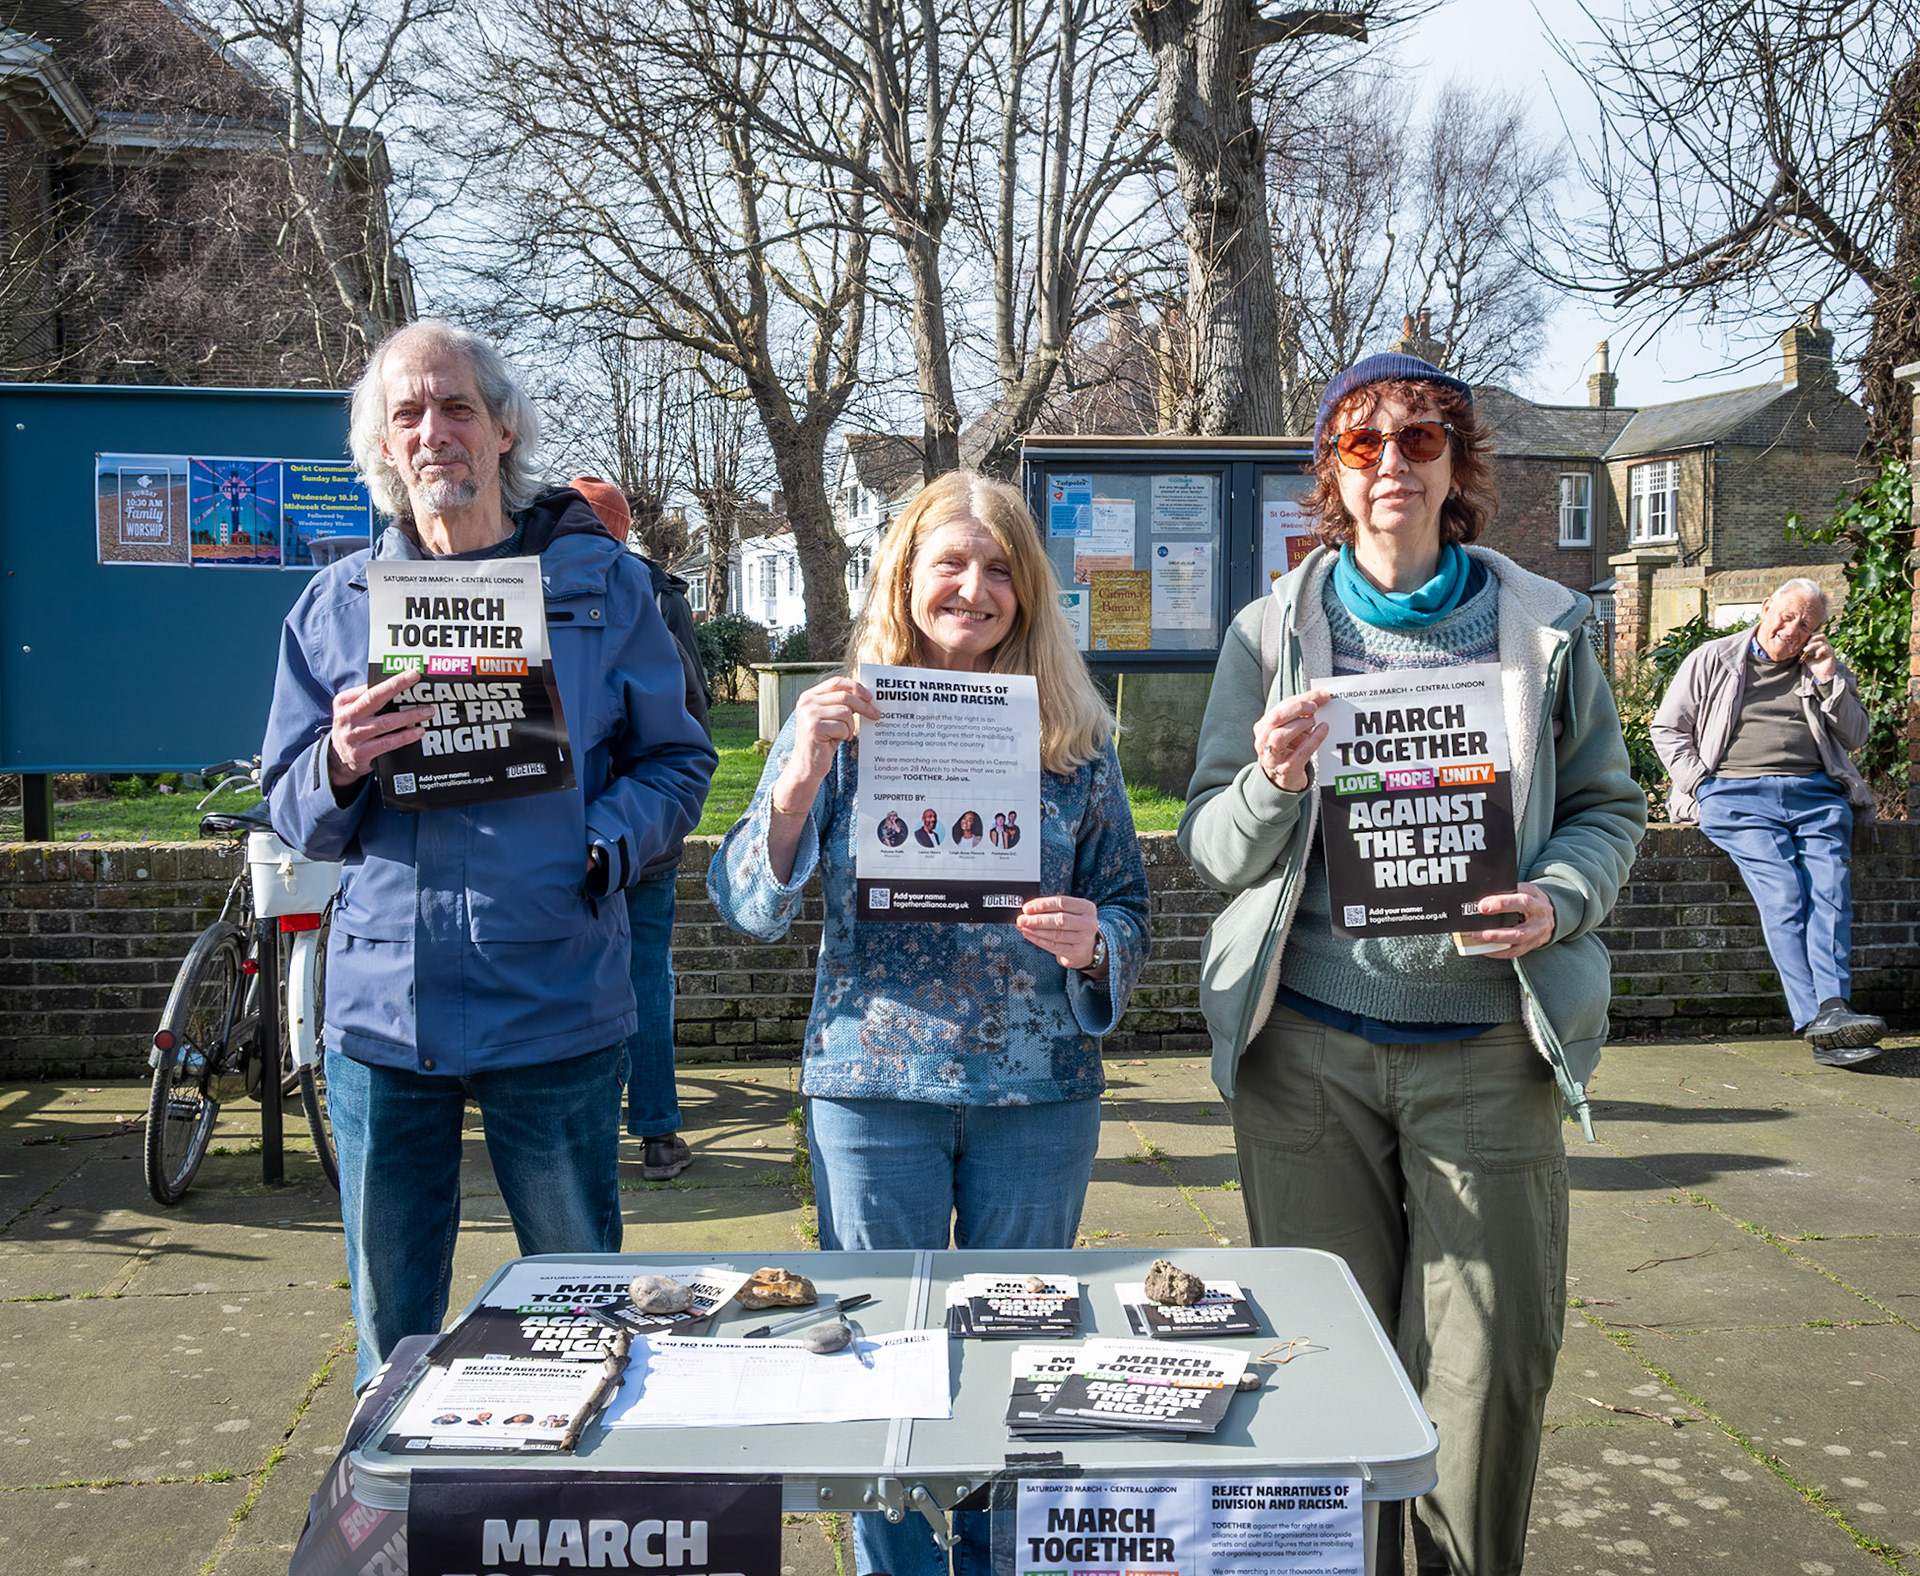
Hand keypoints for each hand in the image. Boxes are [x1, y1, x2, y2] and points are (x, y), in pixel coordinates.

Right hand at [328, 667, 433, 786]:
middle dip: (396, 686)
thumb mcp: (353, 711)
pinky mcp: (361, 753)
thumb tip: (400, 686)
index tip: (412, 673)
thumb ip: (369, 699)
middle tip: (417, 679)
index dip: (392, 680)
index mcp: (344, 702)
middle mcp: (346, 717)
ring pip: (385, 722)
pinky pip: (388, 742)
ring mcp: (353, 736)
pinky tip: (419, 731)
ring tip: (428, 711)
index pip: (370, 687)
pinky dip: (405, 736)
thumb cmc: (354, 728)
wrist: (338, 760)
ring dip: (409, 716)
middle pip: (373, 698)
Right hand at [772, 677, 879, 814]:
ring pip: (845, 712)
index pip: (836, 682)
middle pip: (845, 696)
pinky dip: (845, 735)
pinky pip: (842, 727)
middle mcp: (807, 702)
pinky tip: (837, 740)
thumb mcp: (830, 717)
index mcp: (809, 696)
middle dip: (864, 706)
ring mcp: (809, 715)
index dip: (855, 687)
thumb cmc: (822, 741)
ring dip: (850, 726)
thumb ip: (841, 704)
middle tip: (876, 715)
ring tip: (844, 734)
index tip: (870, 697)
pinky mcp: (814, 728)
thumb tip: (865, 696)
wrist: (807, 764)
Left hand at [1015, 895, 1101, 970]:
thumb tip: (1029, 910)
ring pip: (1055, 934)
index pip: (1062, 903)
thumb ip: (1053, 909)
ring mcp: (1083, 940)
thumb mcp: (1071, 912)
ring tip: (1022, 926)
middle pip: (1059, 919)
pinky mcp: (1075, 953)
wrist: (1088, 948)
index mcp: (1087, 908)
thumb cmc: (1075, 926)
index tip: (1027, 908)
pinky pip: (1053, 946)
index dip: (1043, 905)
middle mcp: (1088, 924)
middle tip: (1021, 919)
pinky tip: (1028, 935)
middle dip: (1037, 919)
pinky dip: (1038, 940)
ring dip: (1035, 930)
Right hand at [1252, 689, 1332, 791]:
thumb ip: (1304, 710)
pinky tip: (1323, 730)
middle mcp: (1263, 742)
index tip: (1319, 696)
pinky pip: (1301, 752)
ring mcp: (1273, 757)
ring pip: (1280, 737)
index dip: (1299, 699)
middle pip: (1275, 719)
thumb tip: (1322, 696)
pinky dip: (1314, 739)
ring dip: (1299, 725)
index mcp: (1263, 728)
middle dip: (1296, 709)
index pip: (1278, 708)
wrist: (1284, 779)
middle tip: (1313, 707)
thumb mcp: (1292, 728)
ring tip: (1313, 721)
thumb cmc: (1289, 749)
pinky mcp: (1287, 769)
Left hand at [1464, 881, 1555, 958]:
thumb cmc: (1532, 900)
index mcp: (1537, 901)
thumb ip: (1510, 891)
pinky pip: (1514, 952)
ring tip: (1477, 937)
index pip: (1522, 902)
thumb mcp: (1526, 889)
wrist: (1551, 915)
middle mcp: (1539, 920)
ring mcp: (1536, 935)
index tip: (1482, 906)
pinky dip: (1498, 951)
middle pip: (1519, 929)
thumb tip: (1485, 896)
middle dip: (1496, 931)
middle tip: (1476, 930)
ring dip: (1495, 941)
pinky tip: (1485, 948)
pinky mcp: (1531, 945)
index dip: (1502, 904)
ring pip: (1516, 941)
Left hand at [1801, 633, 1836, 683]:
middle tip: (1806, 644)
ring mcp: (1829, 649)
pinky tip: (1816, 656)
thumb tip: (1796, 645)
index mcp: (1821, 644)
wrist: (1822, 675)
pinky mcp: (1831, 654)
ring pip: (1821, 642)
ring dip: (1812, 645)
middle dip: (1812, 638)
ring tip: (1806, 650)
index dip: (1810, 635)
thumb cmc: (1815, 665)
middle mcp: (1826, 645)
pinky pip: (1825, 648)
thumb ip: (1803, 650)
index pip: (1818, 634)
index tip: (1803, 641)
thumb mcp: (1806, 657)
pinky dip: (1818, 651)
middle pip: (1821, 634)